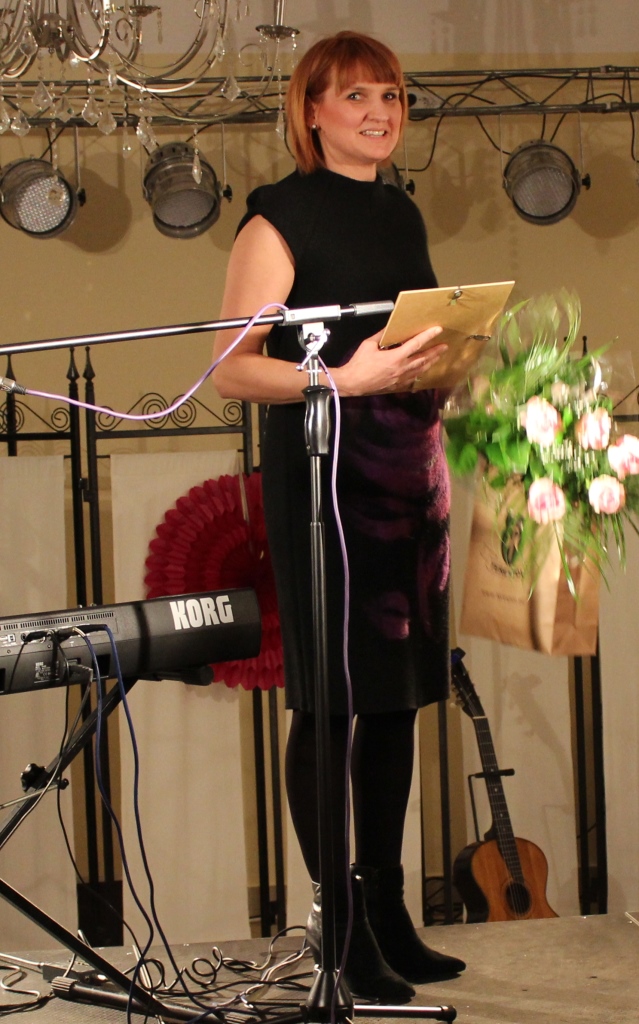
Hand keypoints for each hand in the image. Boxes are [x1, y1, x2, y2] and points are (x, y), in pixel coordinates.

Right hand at [332, 326, 446, 396]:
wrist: (353, 383)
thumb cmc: (359, 364)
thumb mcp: (368, 345)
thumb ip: (381, 336)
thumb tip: (389, 328)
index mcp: (395, 357)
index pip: (416, 344)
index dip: (428, 336)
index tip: (437, 330)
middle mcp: (401, 368)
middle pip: (423, 358)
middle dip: (435, 352)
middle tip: (444, 346)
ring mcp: (400, 378)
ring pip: (420, 369)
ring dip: (430, 362)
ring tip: (438, 357)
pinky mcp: (397, 385)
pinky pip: (412, 378)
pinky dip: (420, 373)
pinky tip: (423, 370)